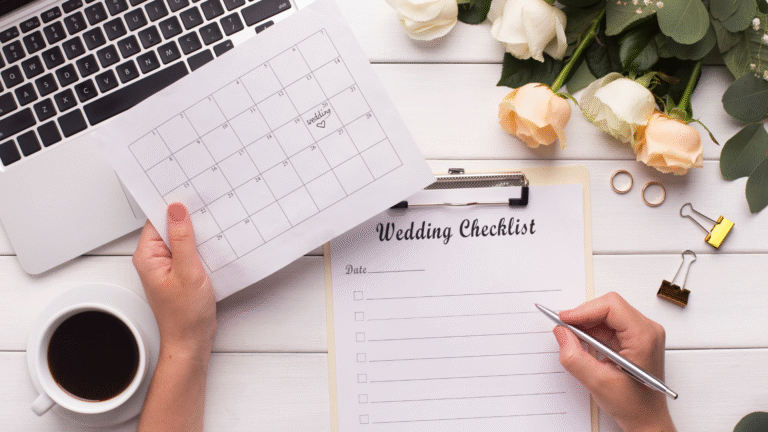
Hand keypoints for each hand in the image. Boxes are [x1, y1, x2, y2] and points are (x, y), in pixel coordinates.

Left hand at [133, 202, 216, 355]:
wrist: (192, 340)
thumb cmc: (185, 315)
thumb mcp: (188, 271)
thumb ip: (183, 239)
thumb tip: (177, 211)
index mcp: (148, 256)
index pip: (157, 219)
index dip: (173, 206)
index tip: (189, 196)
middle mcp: (155, 259)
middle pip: (170, 226)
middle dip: (188, 218)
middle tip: (207, 209)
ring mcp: (169, 265)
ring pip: (183, 238)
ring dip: (198, 234)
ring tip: (214, 229)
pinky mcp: (182, 272)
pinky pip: (191, 251)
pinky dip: (203, 246)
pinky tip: (214, 246)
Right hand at [554, 292, 675, 431]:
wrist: (647, 419)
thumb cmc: (634, 405)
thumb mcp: (598, 383)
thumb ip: (575, 357)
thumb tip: (561, 333)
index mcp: (644, 337)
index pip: (611, 306)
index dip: (584, 310)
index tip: (564, 319)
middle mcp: (646, 330)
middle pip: (608, 307)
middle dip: (583, 316)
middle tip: (564, 329)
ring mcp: (641, 333)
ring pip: (606, 314)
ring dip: (586, 325)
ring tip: (573, 341)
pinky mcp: (633, 337)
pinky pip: (608, 325)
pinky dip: (592, 332)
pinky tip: (584, 345)